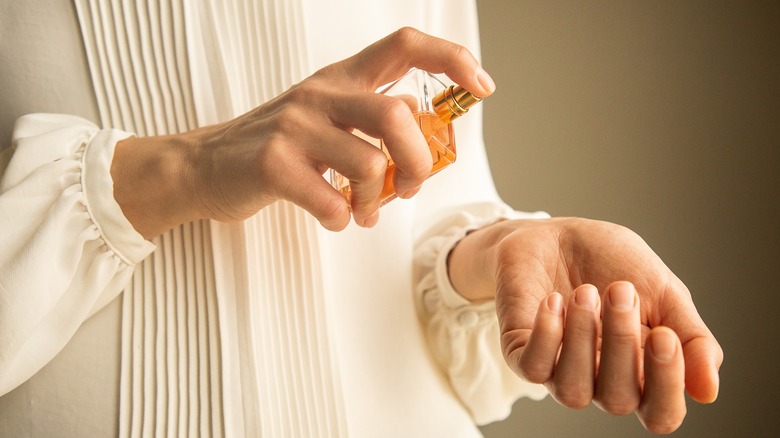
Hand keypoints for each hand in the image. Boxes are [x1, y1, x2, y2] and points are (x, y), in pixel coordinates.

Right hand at [111, 27, 495, 238]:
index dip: (451, 58)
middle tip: (409, 188)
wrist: (204, 167)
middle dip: (418, 162)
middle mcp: (321, 94)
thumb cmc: (278, 147)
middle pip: (397, 115)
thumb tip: (422, 122)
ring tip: (362, 213)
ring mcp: (294, 126)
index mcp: (342, 78)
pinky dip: (341, 219)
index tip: (482, 86)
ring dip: (375, 202)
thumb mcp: (328, 117)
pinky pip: (331, 201)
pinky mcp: (273, 164)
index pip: (405, 45)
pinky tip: (332, 217)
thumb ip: (372, 116)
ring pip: (368, 164)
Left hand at [448, 217, 722, 433]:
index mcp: (641, 373)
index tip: (665, 335)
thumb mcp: (665, 293)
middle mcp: (600, 381)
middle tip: (621, 290)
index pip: (660, 413)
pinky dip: (546, 336)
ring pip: (574, 392)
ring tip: (585, 292)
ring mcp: (558, 370)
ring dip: (582, 340)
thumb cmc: (613, 264)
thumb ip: (692, 339)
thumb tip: (707, 391)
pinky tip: (554, 301)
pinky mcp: (520, 351)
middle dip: (622, 343)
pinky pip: (533, 368)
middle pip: (619, 400)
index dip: (666, 385)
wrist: (557, 233)